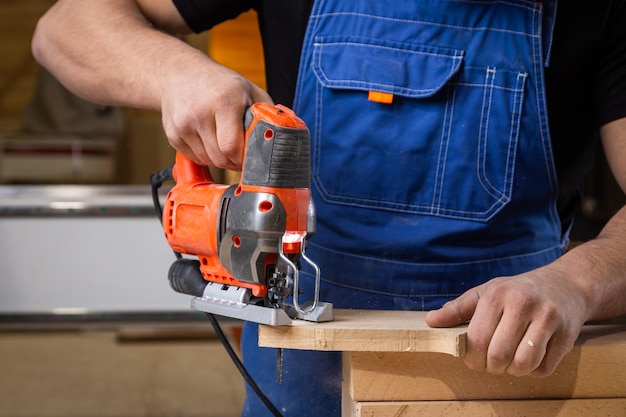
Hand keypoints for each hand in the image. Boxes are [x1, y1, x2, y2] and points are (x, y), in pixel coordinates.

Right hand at [160, 58, 272, 170]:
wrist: (179, 73)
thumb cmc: (220, 84)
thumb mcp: (249, 90)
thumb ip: (266, 113)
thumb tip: (282, 136)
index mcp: (223, 101)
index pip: (231, 147)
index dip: (243, 158)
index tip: (252, 159)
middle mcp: (199, 112)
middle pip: (220, 158)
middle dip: (234, 162)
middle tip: (242, 155)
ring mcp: (182, 124)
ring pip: (207, 160)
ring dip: (220, 159)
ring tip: (226, 143)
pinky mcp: (172, 134)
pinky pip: (194, 158)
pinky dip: (205, 155)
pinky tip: (209, 140)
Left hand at [425, 265, 587, 376]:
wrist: (566, 284)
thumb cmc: (518, 290)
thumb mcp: (486, 292)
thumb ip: (458, 309)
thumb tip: (430, 321)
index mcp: (497, 294)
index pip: (477, 338)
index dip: (471, 357)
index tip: (473, 360)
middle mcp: (523, 303)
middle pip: (499, 355)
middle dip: (491, 367)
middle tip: (491, 364)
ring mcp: (548, 318)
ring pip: (523, 364)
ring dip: (513, 371)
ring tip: (510, 362)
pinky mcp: (568, 334)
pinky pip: (544, 368)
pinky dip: (534, 371)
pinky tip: (531, 357)